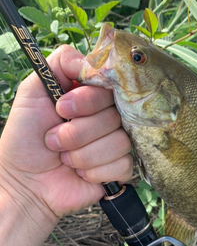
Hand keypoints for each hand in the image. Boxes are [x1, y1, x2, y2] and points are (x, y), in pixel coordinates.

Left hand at [0, 44, 132, 220]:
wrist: (24, 183)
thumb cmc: (25, 138)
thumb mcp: (33, 90)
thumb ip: (61, 63)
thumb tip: (94, 61)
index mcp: (90, 95)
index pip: (110, 85)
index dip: (88, 99)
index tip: (62, 109)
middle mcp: (107, 116)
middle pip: (115, 114)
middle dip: (78, 131)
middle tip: (54, 139)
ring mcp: (115, 142)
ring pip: (119, 141)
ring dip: (83, 154)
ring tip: (64, 158)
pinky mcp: (120, 169)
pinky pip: (123, 164)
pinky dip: (95, 171)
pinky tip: (79, 174)